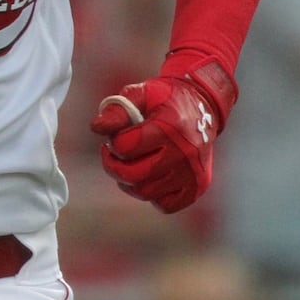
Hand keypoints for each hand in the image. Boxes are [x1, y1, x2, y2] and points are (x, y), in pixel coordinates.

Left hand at [89, 58, 235, 213]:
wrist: (203, 106)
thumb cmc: (165, 99)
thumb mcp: (140, 94)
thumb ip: (117, 110)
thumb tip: (96, 127)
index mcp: (170, 127)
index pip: (125, 147)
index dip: (113, 143)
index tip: (117, 136)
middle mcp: (185, 153)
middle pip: (133, 175)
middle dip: (114, 166)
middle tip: (114, 155)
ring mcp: (193, 173)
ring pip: (145, 192)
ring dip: (129, 181)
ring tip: (130, 165)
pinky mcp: (198, 186)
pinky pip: (165, 205)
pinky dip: (152, 195)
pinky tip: (150, 177)